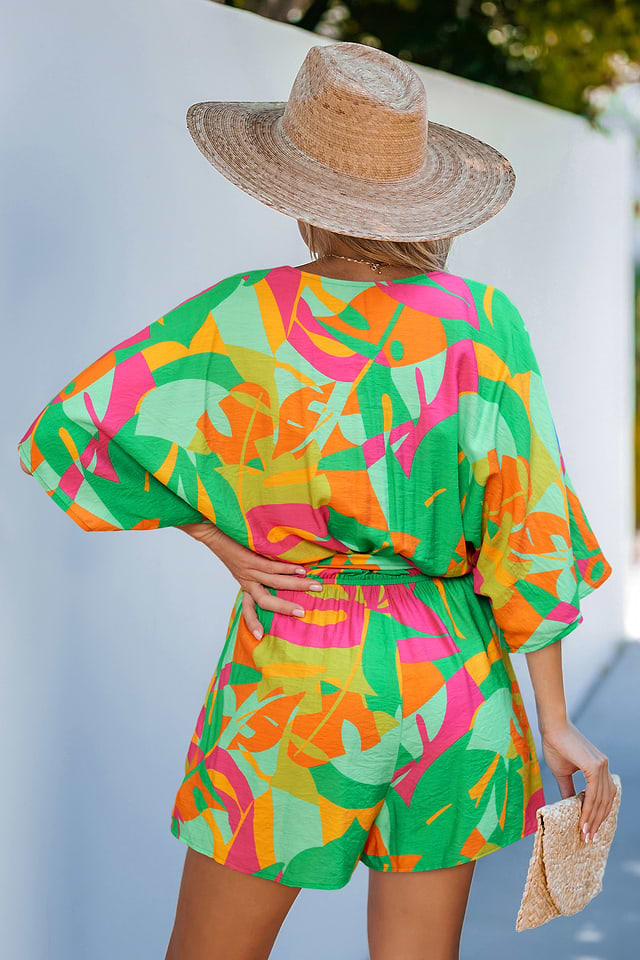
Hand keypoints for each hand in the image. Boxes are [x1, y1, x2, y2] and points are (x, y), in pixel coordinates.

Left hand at [194, 526, 321, 639]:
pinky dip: (288, 568)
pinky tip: (301, 569)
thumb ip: (256, 572)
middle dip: (284, 608)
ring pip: (274, 582)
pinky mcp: (250, 558)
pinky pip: (272, 567)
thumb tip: (279, 573)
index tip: (259, 636)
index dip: (253, 622)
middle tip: (302, 613)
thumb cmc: (231, 546)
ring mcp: (249, 570)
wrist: (213, 532)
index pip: (248, 608)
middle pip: (265, 601)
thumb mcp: (241, 564)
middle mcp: (247, 580)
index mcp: (245, 584)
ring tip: (314, 586)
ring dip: (296, 585)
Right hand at [540, 719, 615, 842]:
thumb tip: (570, 807)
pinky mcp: (595, 766)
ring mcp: (602, 766)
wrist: (551, 727)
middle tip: (588, 838)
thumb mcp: (562, 773)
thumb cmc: (555, 745)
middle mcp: (604, 767)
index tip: (589, 829)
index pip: (604, 795)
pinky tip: (583, 820)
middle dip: (597, 821)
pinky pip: (594, 793)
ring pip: (601, 799)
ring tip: (585, 833)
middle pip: (606, 800)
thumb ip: (569, 790)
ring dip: (594, 819)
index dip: (598, 813)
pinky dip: (589, 809)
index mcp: (599, 767)